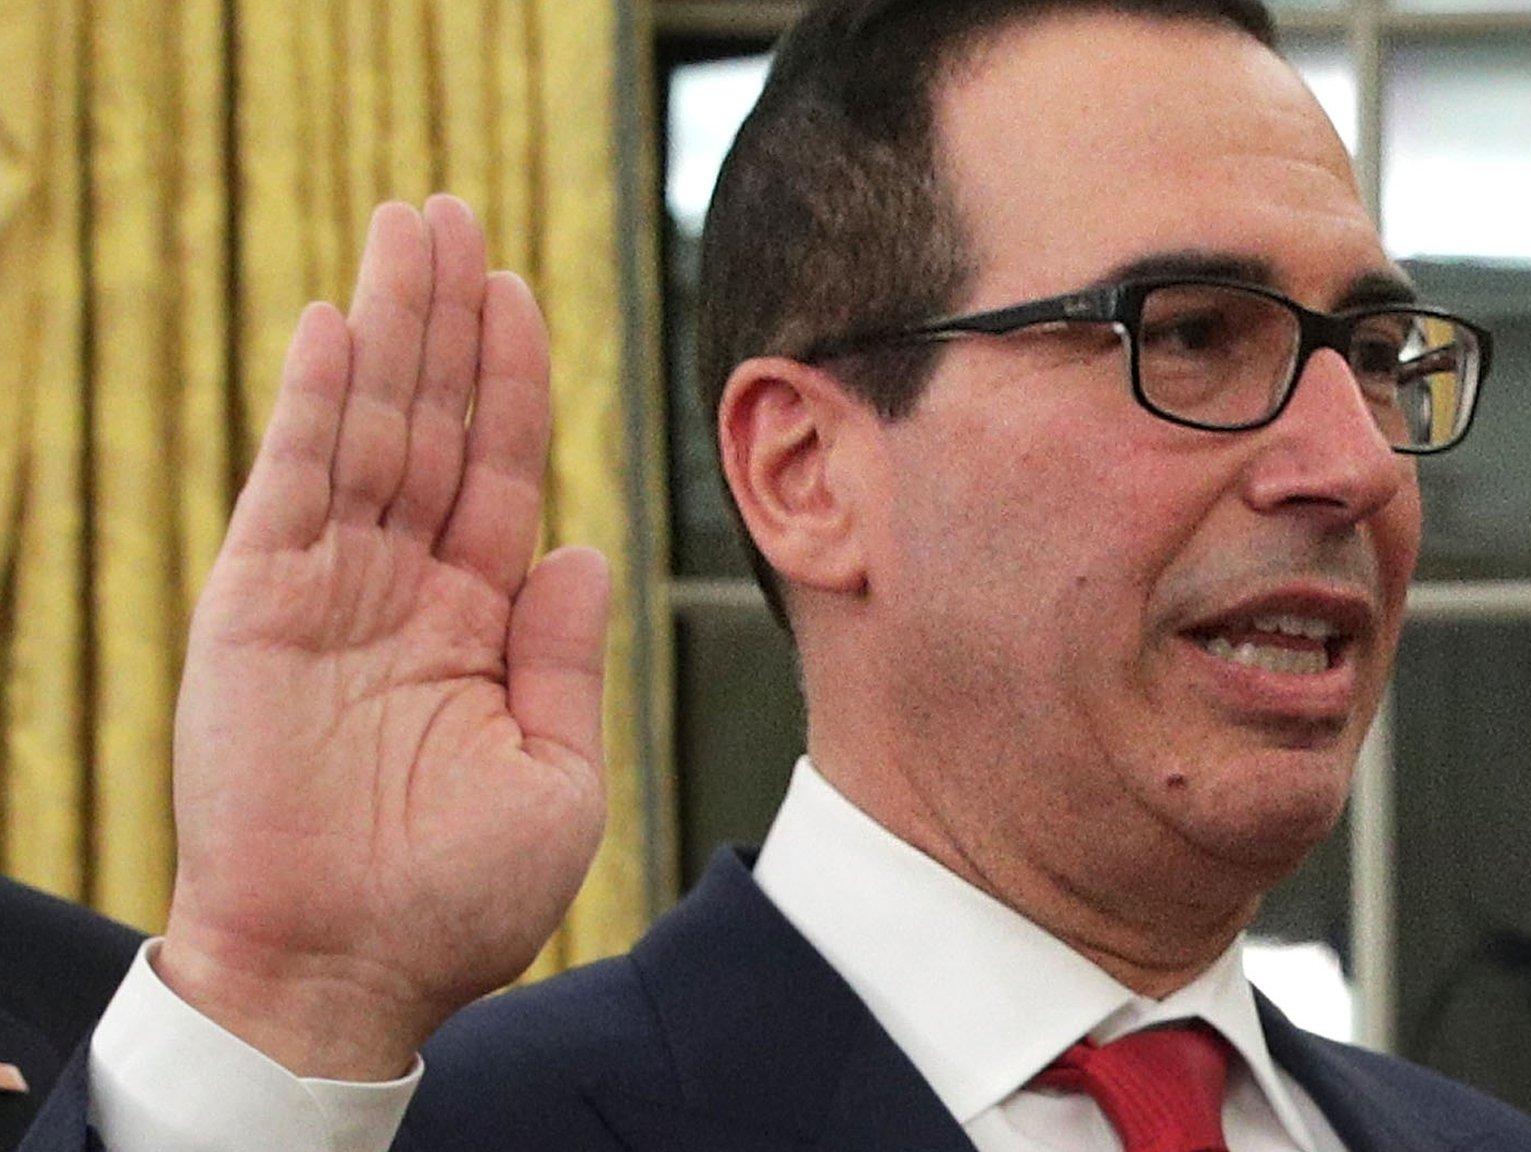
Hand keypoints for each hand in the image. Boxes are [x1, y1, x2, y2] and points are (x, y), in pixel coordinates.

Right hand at [156, 197, 610, 1079]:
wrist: (347, 975)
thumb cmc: (457, 902)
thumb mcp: (552, 777)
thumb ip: (565, 658)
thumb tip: (588, 549)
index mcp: (480, 622)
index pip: (503, 470)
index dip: (514, 379)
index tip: (520, 289)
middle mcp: (404, 588)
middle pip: (434, 423)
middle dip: (445, 319)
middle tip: (454, 212)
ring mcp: (328, 591)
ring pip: (364, 429)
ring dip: (386, 327)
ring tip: (407, 227)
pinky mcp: (257, 608)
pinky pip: (290, 487)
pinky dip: (311, 405)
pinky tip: (334, 325)